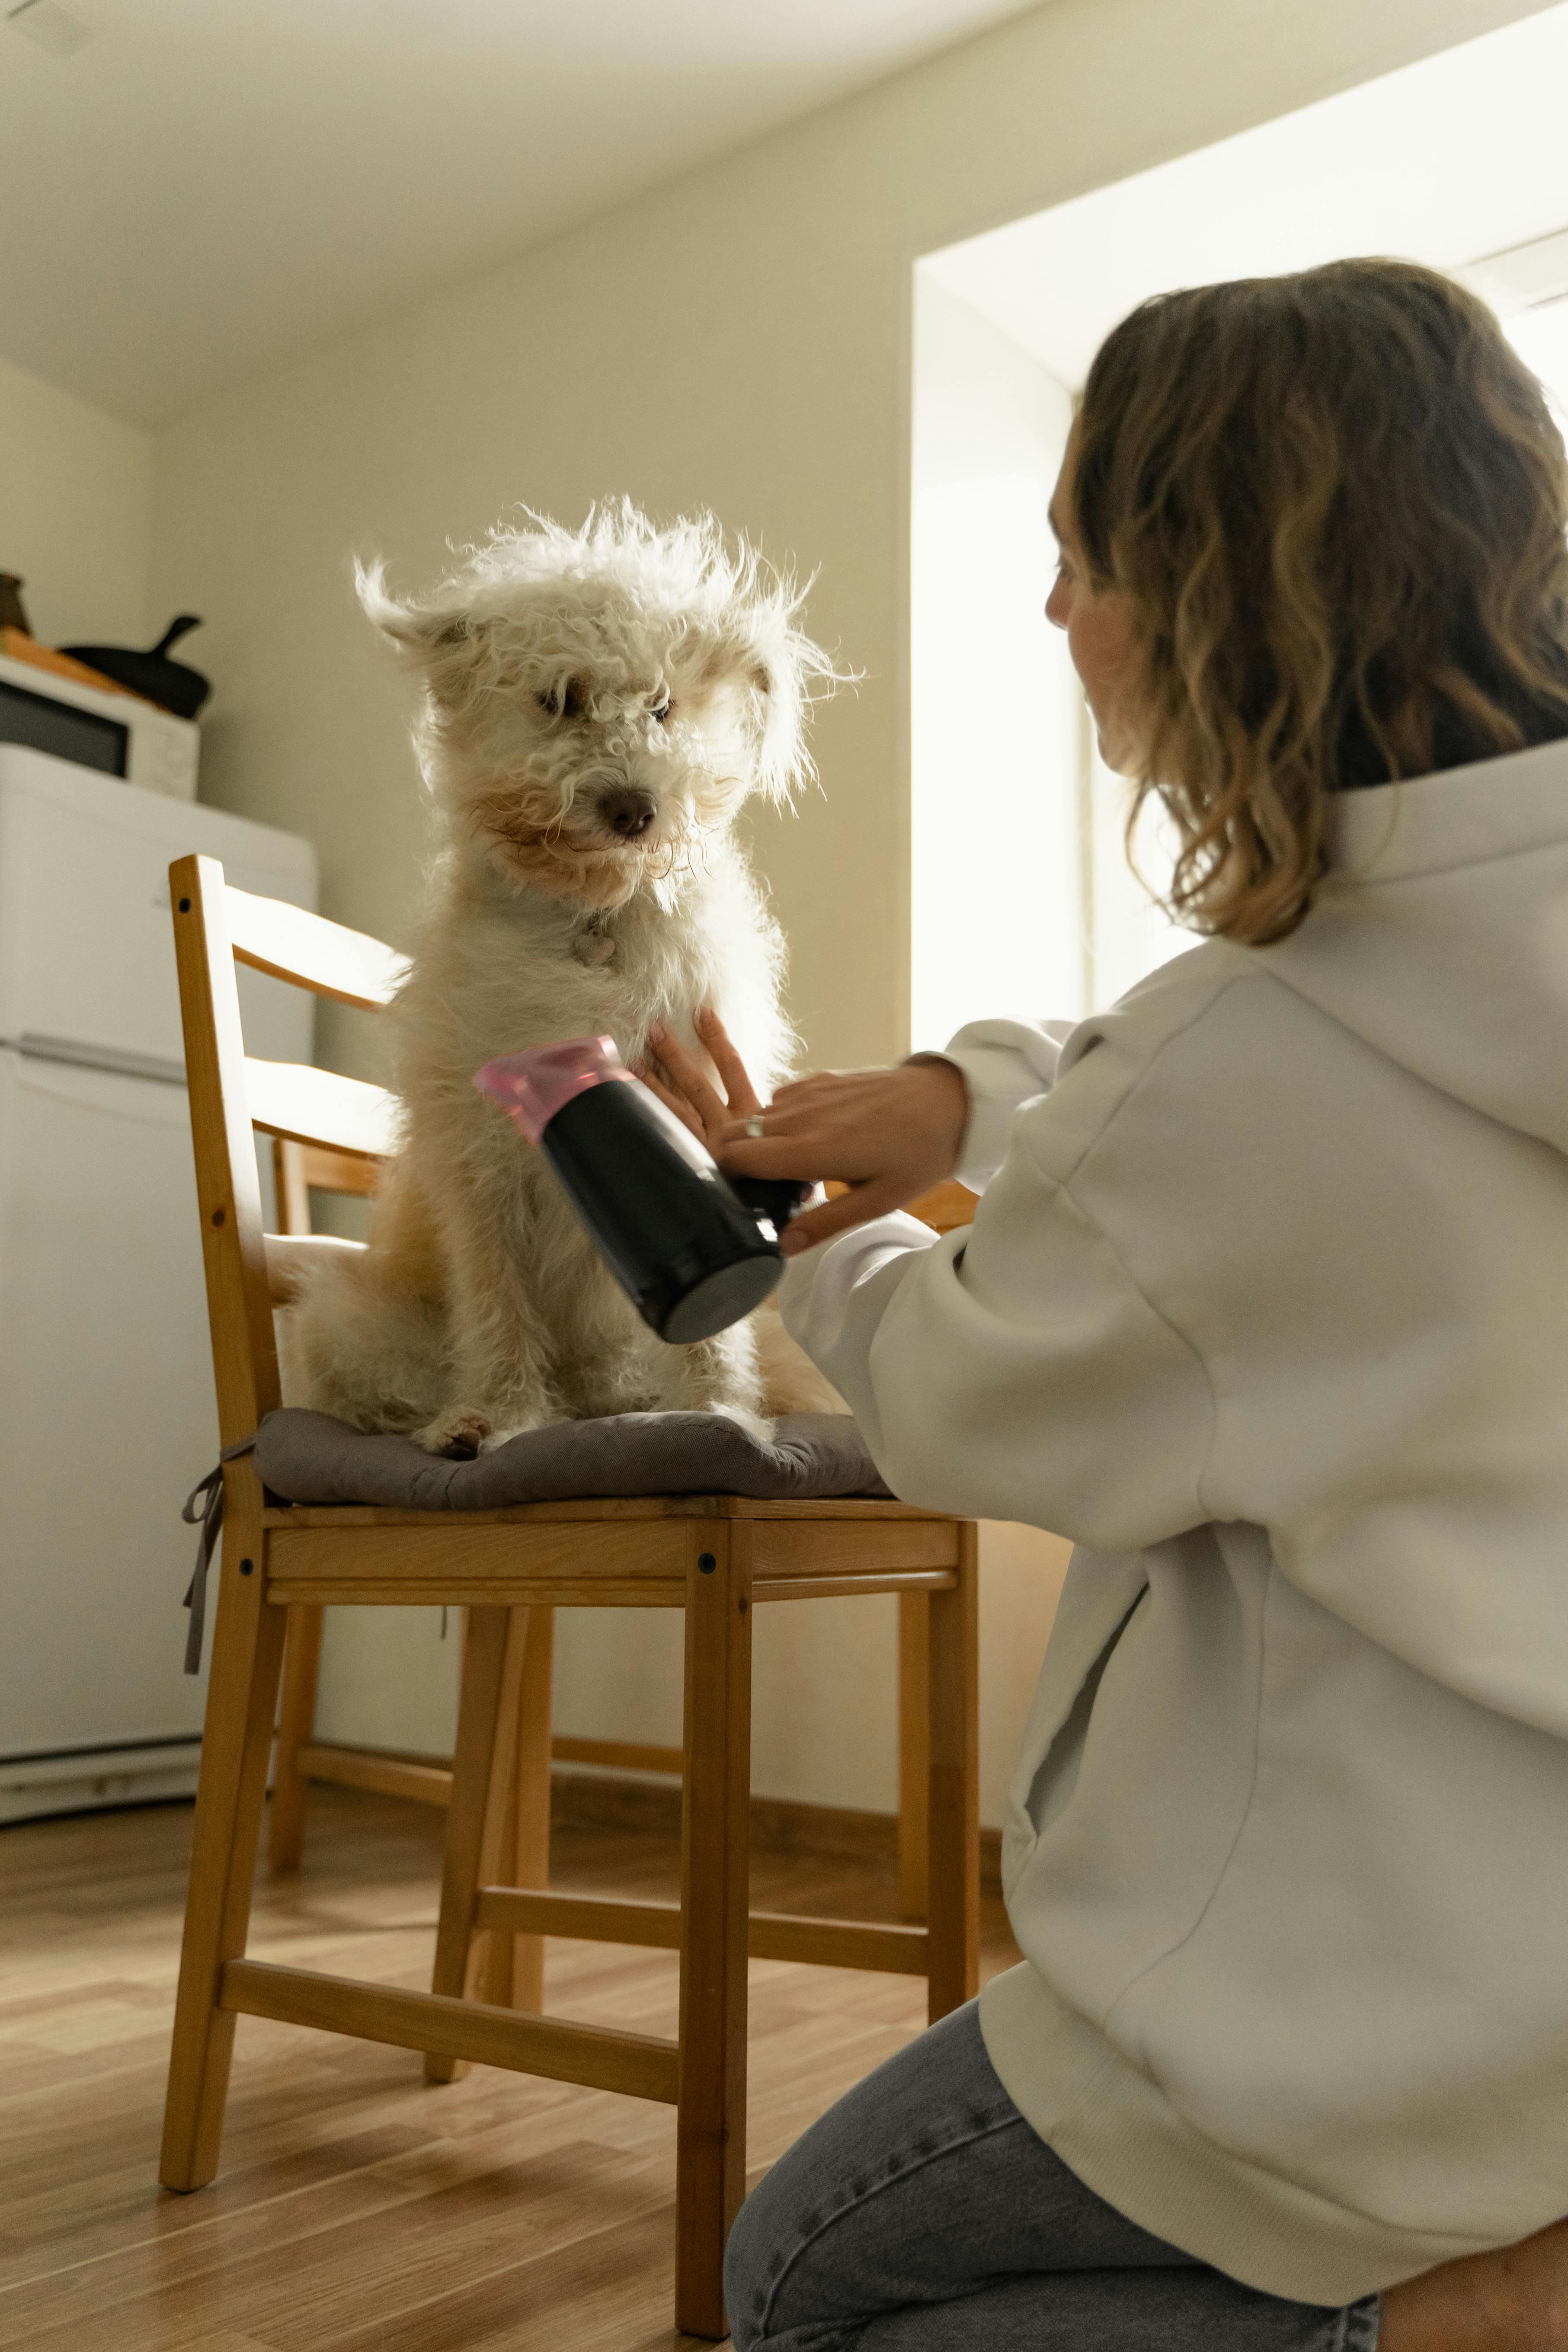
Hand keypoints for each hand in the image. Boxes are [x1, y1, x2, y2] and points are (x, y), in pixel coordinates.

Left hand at [638, 1008, 764, 1152]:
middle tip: (654, 1029)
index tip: (702, 1011)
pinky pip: (670, 1134)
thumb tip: (742, 1079)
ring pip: (678, 1109)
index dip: (717, 1037)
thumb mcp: (772, 1133)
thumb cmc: (768, 1161)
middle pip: (697, 1085)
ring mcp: (711, 1149)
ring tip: (636, 1060)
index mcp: (754, 1114)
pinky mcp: (695, 1164)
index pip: (733, 1067)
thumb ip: (755, 1110)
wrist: (770, 1210)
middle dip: (673, 1055)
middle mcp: (732, 1130)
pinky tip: (634, 1101)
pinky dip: (651, 1115)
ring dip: (655, 1083)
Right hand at [643, 1010, 968, 1256]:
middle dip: (731, 1160)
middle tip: (754, 1187)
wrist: (950, 1099)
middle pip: (734, 1134)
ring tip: (784, 1167)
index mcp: (811, 1150)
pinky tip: (805, 1137)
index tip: (734, 1199)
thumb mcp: (878, 1201)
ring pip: (754, 1116)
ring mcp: (809, 1092)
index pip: (736, 1158)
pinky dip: (778, 1119)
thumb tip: (782, 1247)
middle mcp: (801, 1117)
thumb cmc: (919, 1153)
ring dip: (755, 1140)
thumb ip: (825, 1222)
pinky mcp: (820, 1078)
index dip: (724, 1179)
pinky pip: (779, 1100)